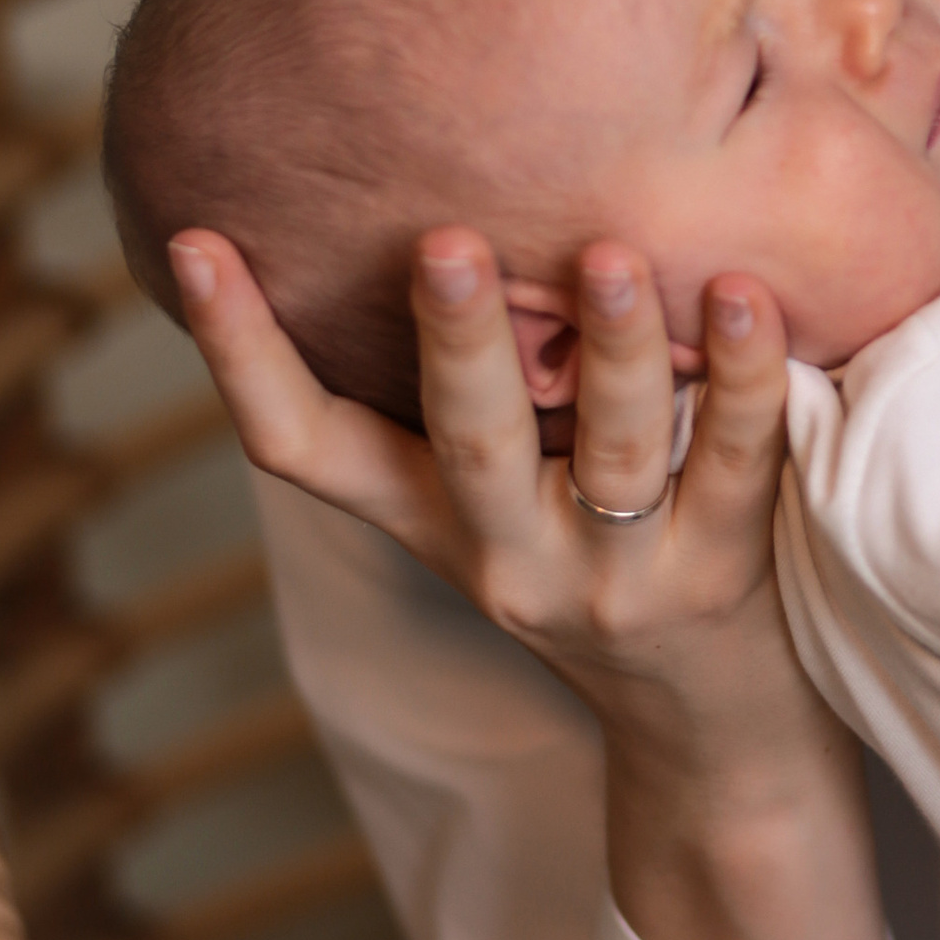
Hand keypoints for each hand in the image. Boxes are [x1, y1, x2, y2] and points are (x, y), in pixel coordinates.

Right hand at [171, 224, 887, 939]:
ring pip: (610, 454)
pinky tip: (746, 290)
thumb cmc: (595, 559)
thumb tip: (414, 205)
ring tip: (612, 257)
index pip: (303, 447)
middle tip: (446, 245)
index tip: (192, 244)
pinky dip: (744, 372)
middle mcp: (508, 557)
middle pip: (471, 444)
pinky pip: (735, 459)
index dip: (240, 355)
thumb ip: (472, 392)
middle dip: (457, 344)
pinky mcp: (723, 571)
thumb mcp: (500, 499)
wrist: (715, 735)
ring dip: (615, 347)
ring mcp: (618, 574)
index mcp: (431, 522)